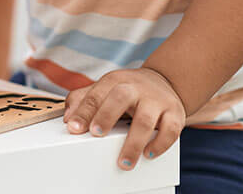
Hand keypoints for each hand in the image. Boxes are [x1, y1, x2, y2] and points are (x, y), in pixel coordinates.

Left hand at [64, 67, 185, 169]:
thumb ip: (83, 99)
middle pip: (120, 97)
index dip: (84, 111)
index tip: (74, 127)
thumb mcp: (105, 89)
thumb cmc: (128, 91)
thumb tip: (68, 118)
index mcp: (115, 80)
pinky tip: (148, 154)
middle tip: (96, 134)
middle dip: (106, 116)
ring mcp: (157, 100)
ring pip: (145, 119)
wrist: (164, 82)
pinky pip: (171, 129)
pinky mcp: (175, 113)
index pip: (97, 94)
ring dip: (133, 142)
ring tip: (123, 161)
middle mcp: (136, 88)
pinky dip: (160, 143)